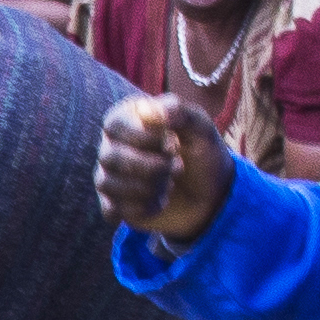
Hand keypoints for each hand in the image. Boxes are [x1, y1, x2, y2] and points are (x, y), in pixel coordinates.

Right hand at [95, 91, 232, 244]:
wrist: (211, 195)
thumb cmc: (203, 155)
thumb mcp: (201, 128)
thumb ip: (179, 111)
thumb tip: (148, 111)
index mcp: (130, 118)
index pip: (114, 124)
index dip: (144, 138)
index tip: (173, 143)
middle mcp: (114, 145)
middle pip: (109, 156)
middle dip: (151, 167)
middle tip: (178, 168)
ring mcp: (111, 174)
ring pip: (108, 184)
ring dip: (148, 188)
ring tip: (170, 184)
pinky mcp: (115, 203)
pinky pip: (113, 209)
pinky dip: (143, 207)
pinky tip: (160, 201)